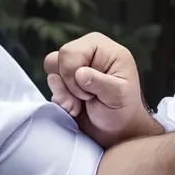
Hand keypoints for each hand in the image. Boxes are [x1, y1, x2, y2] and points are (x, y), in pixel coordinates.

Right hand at [44, 33, 158, 146]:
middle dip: (68, 85)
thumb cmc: (123, 109)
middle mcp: (83, 51)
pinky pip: (51, 87)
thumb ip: (101, 82)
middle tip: (86, 98)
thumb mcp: (118, 96)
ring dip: (63, 94)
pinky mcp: (64, 80)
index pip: (69, 52)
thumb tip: (80, 73)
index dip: (73, 75)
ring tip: (79, 105)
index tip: (90, 93)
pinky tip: (76, 107)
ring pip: (51, 73)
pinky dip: (61, 100)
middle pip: (54, 59)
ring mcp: (72, 66)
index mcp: (98, 46)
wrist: (117, 129)